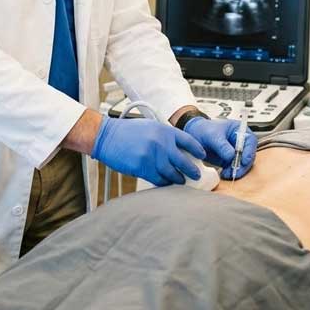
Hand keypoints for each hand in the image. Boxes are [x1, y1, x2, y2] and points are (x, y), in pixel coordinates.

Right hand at [92, 116, 206, 186]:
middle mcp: (161, 143)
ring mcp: (152, 156)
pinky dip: (164, 182)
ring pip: (172, 173)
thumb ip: (165, 137)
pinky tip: (165, 182)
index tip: (202, 156)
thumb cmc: (127, 132)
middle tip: (196, 175)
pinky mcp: (142, 167)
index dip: (198, 150)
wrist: (107, 137)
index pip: (188, 141)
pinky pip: (159, 179)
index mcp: (164, 130)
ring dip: (178, 179)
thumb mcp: (150, 127)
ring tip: (181, 181)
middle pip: (184, 161)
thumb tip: (180, 151)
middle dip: (192, 171)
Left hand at [182, 116, 256, 179]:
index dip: (249, 151)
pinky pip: (234, 168)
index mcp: (239, 129)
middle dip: (243, 165)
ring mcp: (235, 151)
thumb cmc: (203, 129)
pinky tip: (224, 174)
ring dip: (237, 170)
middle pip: (248, 154)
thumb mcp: (212, 135)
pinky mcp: (230, 160)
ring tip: (227, 174)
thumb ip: (222, 145)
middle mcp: (240, 141)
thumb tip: (231, 156)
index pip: (250, 140)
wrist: (194, 135)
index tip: (244, 160)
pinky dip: (230, 172)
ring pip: (242, 163)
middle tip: (235, 172)